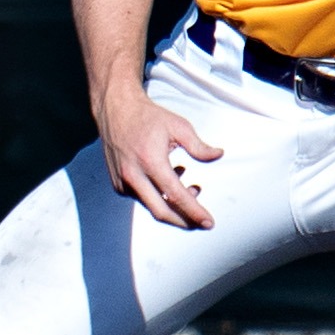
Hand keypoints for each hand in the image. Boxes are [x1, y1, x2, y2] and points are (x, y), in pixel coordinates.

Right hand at [95, 81, 223, 229]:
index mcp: (150, 161)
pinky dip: (160, 197)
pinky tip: (172, 179)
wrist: (116, 111)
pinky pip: (142, 199)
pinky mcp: (118, 184)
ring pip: (152, 206)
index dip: (194, 212)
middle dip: (185, 222)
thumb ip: (198, 146)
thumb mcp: (179, 126)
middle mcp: (134, 175)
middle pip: (161, 212)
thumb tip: (218, 155)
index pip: (176, 195)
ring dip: (174, 205)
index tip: (208, 222)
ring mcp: (123, 182)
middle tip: (202, 222)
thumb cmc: (149, 117)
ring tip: (192, 187)